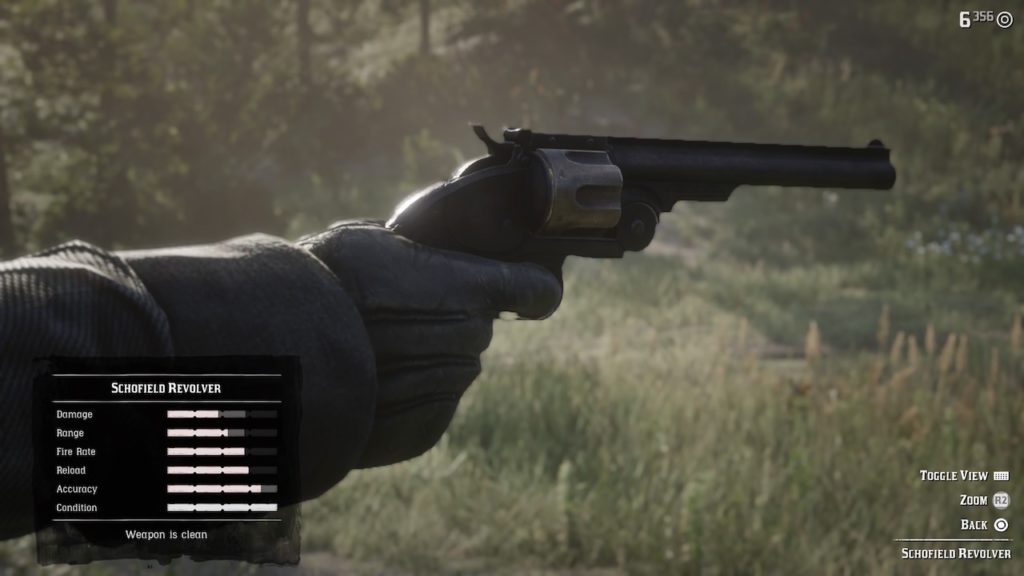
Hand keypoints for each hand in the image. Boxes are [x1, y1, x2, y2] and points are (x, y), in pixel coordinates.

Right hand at [301, 222, 560, 466]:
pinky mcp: (426, 428)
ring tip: (373, 347)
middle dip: (451, 317)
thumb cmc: (325, 282)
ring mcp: (449, 387)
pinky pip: (432, 401)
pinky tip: (371, 380)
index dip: (531, 288)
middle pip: (479, 327)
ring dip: (428, 356)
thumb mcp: (374, 239)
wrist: (281, 354)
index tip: (523, 290)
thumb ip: (427, 243)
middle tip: (399, 311)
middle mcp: (469, 339)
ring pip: (455, 364)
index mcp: (469, 288)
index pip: (537, 290)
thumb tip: (443, 234)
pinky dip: (409, 392)